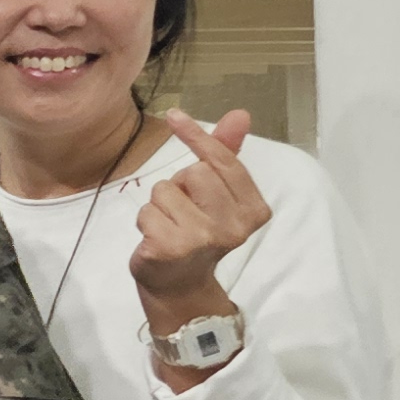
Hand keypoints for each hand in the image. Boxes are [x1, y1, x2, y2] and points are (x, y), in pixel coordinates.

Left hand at [132, 108, 268, 309]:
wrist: (180, 286)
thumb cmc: (199, 231)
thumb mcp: (218, 194)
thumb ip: (226, 154)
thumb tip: (240, 114)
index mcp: (253, 210)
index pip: (224, 162)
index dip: (198, 137)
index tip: (175, 115)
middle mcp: (233, 227)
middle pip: (194, 172)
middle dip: (180, 184)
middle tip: (184, 210)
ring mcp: (201, 239)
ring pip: (165, 190)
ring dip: (159, 204)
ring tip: (170, 226)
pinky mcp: (170, 248)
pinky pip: (146, 211)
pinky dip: (145, 220)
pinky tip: (157, 239)